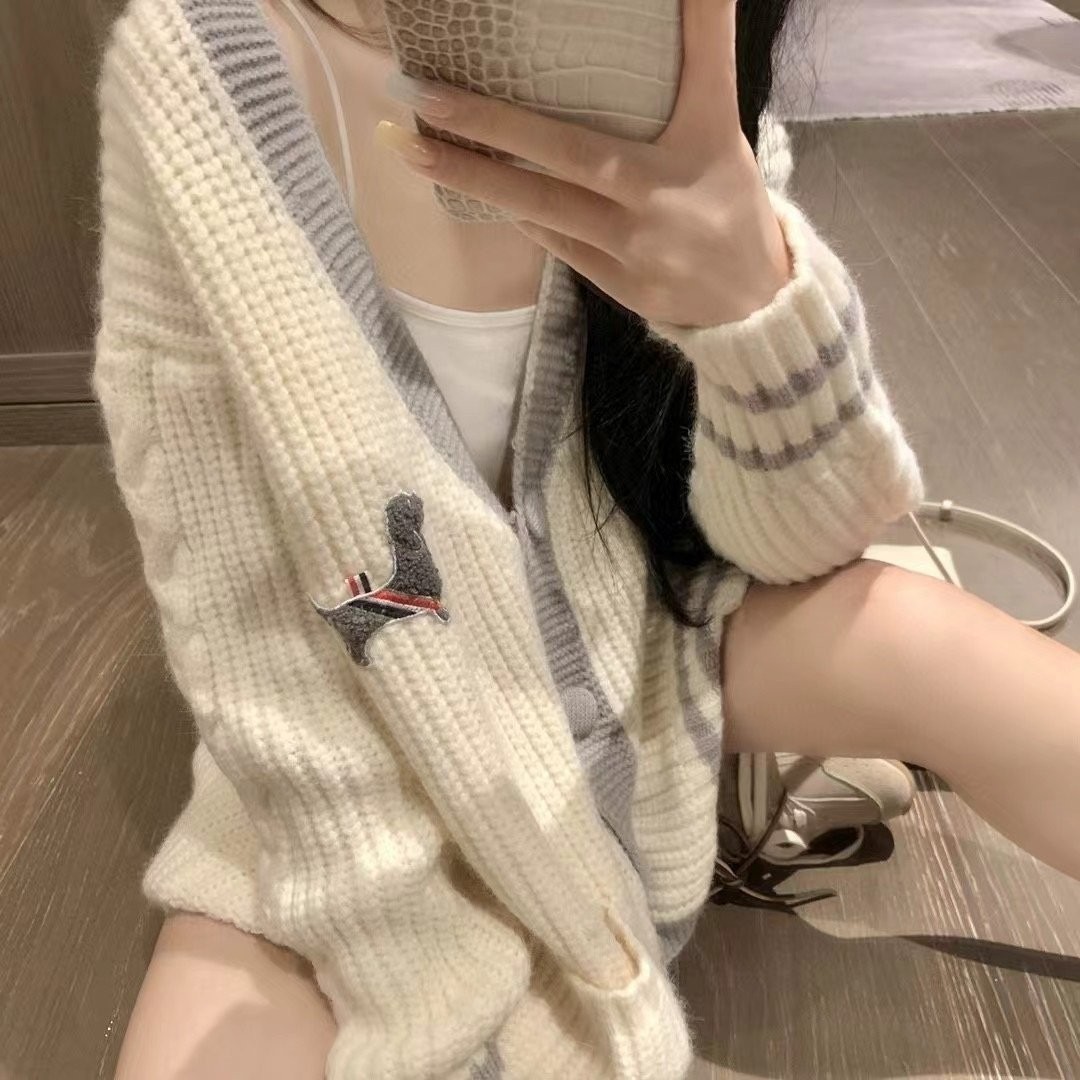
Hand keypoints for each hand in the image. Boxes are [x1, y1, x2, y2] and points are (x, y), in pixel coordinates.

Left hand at [377, 0, 790, 328]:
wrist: (756, 298)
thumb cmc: (730, 195)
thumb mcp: (720, 115)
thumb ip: (705, 43)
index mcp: (661, 170)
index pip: (575, 141)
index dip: (510, 117)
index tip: (445, 86)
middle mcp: (637, 217)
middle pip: (543, 179)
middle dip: (471, 141)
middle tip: (402, 101)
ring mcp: (621, 260)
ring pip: (538, 216)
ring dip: (475, 182)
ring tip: (412, 146)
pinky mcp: (612, 290)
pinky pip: (554, 245)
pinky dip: (520, 214)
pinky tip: (477, 185)